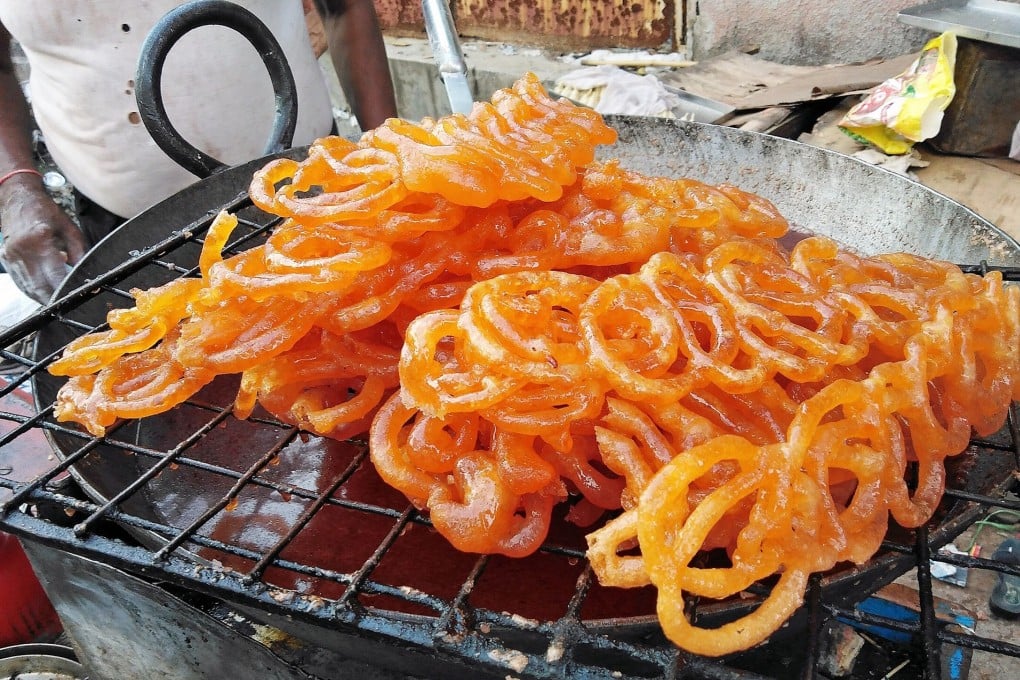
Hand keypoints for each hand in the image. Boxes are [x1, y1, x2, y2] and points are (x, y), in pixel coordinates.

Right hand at [0, 175, 86, 303]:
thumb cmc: (45, 212)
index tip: (78, 297)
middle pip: (39, 287)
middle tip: (70, 306)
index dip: (66, 289)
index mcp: (39, 240)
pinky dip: (33, 290)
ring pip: (28, 288)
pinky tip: (45, 291)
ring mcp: (10, 256)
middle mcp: (21, 250)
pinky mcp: (5, 260)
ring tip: (59, 301)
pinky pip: (21, 282)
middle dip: (55, 300)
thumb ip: (79, 252)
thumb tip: (85, 274)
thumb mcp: (70, 228)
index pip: (54, 275)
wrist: (17, 199)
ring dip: (44, 298)